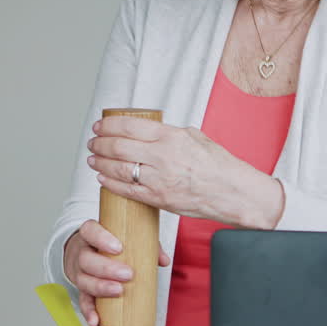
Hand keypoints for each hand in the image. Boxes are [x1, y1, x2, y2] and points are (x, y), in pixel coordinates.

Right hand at [64, 220, 170, 325]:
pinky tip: (96, 320)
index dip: (101, 239)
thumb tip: (164, 260)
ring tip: (118, 292)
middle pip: (86, 260)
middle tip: (127, 274)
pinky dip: (89, 312)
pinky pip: (83, 300)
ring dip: (100, 288)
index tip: (118, 248)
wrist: (83, 249)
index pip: (89, 231)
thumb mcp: (123, 236)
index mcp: (90, 234)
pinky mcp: (81, 289)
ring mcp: (78, 272)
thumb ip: (145, 244)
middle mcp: (80, 252)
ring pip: (83, 280)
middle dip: (106, 269)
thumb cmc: (107, 242)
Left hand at [86, 116, 283, 227]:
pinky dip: (110, 183)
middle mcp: (162, 157)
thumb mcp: (195, 137)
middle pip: (118, 147)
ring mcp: (158, 180)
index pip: (129, 126)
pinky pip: (126, 190)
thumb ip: (170, 133)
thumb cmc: (218, 165)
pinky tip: (103, 178)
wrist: (233, 193)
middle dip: (100, 144)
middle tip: (93, 142)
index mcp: (171, 137)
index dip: (109, 125)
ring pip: (118, 169)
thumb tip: (151, 132)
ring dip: (100, 163)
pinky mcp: (158, 199)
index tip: (100, 126)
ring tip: (93, 159)